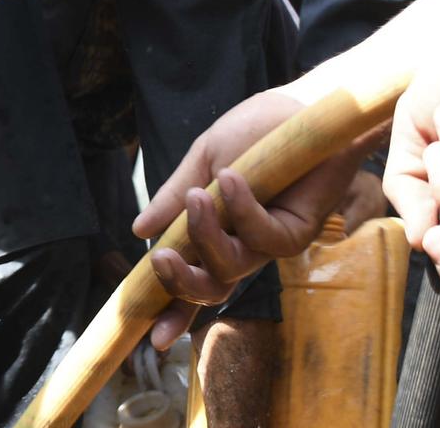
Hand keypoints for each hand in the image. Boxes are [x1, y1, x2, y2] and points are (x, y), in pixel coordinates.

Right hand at [134, 92, 380, 348]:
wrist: (302, 106)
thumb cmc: (257, 130)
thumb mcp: (202, 160)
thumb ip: (173, 197)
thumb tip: (138, 231)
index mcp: (215, 230)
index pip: (190, 275)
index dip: (171, 308)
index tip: (150, 333)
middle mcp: (241, 244)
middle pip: (209, 288)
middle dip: (181, 281)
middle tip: (160, 258)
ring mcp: (269, 241)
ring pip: (231, 268)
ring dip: (206, 236)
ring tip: (198, 197)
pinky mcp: (296, 231)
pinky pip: (264, 238)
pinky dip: (242, 210)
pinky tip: (231, 178)